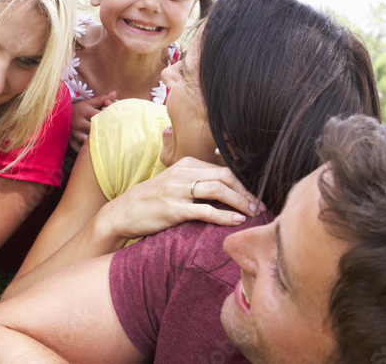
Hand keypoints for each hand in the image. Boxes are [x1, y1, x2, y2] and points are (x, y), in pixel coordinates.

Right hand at [69, 91, 116, 152]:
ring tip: (108, 141)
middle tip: (115, 132)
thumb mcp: (87, 103)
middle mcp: (80, 123)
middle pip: (98, 128)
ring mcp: (76, 134)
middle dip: (106, 130)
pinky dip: (91, 149)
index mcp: (84, 111)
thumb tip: (115, 93)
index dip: (110, 118)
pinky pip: (85, 149)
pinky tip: (98, 148)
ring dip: (100, 141)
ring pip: (92, 140)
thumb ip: (102, 99)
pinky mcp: (73, 144)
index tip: (114, 119)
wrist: (58, 118)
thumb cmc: (77, 110)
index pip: (101, 116)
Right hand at [97, 157, 262, 242]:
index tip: (257, 194)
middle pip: (225, 177)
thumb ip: (198, 182)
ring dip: (241, 202)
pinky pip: (204, 210)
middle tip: (262, 205)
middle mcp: (183, 174)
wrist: (123, 213)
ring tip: (254, 212)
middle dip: (247, 191)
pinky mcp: (173, 209)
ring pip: (217, 190)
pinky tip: (236, 220)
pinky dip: (224, 215)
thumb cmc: (153, 200)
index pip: (223, 169)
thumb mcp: (175, 183)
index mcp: (186, 164)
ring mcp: (177, 190)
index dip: (244, 182)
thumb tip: (228, 189)